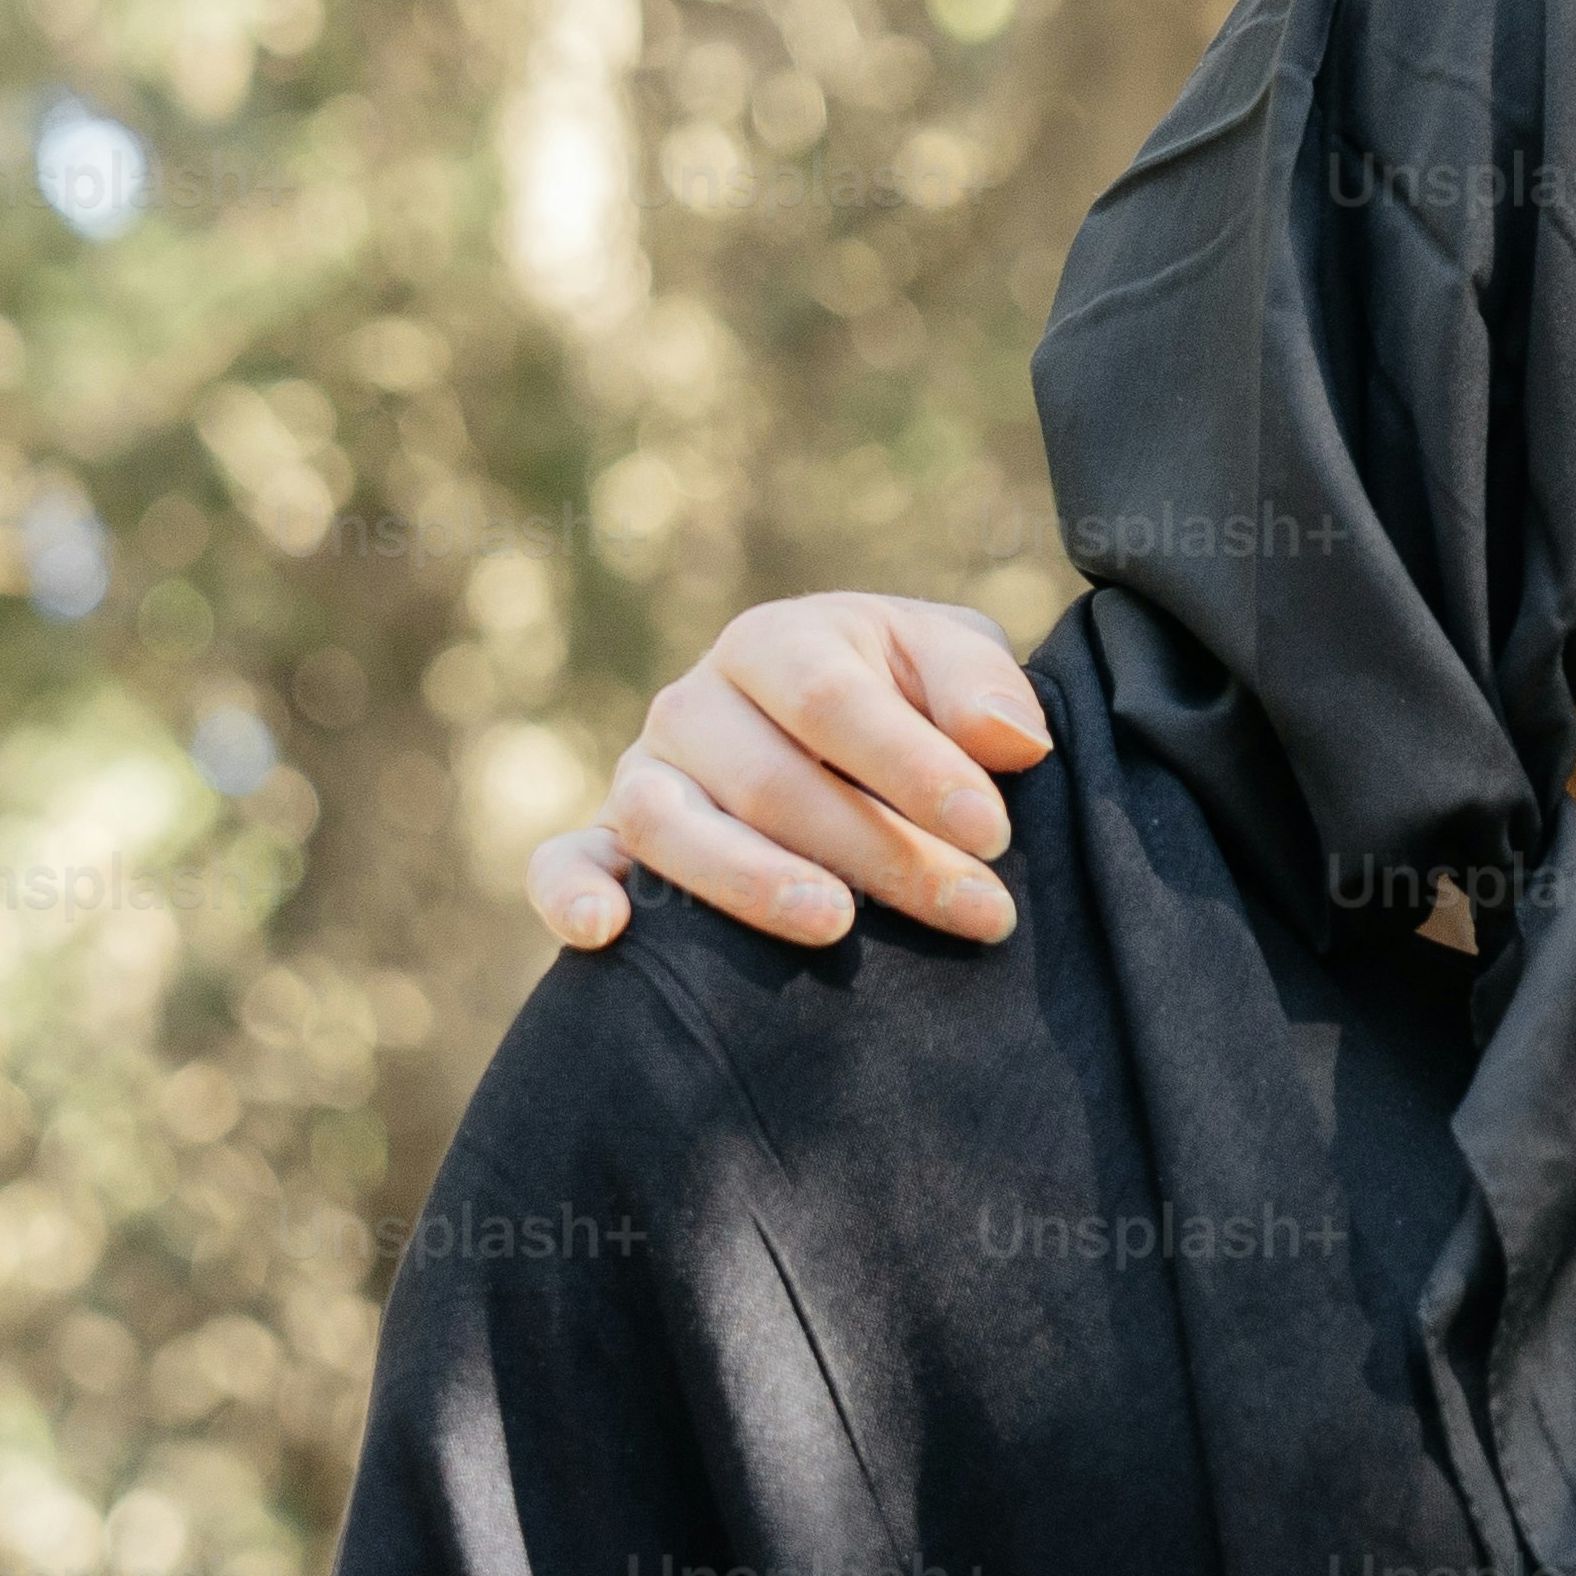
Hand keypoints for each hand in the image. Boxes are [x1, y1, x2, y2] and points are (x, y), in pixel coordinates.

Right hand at [526, 593, 1046, 953]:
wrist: (852, 733)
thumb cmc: (910, 695)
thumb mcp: (953, 662)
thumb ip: (981, 687)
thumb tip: (1012, 741)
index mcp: (776, 642)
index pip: (832, 699)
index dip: (914, 768)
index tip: (994, 833)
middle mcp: (695, 702)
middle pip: (766, 778)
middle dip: (878, 852)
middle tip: (975, 910)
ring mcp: (644, 773)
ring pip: (667, 823)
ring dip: (748, 879)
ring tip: (835, 924)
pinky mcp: (610, 841)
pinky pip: (563, 862)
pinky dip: (570, 894)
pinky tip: (606, 934)